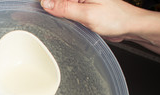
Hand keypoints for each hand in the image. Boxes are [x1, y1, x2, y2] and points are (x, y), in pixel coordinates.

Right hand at [40, 0, 159, 63]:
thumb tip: (46, 3)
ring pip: (60, 6)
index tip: (29, 10)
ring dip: (52, 14)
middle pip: (56, 1)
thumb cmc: (116, 18)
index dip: (43, 3)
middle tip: (32, 18)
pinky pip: (67, 13)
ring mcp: (81, 2)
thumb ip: (65, 8)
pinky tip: (56, 25)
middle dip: (46, 8)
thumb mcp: (87, 14)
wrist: (129, 26)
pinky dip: (60, 19)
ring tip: (43, 21)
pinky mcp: (82, 10)